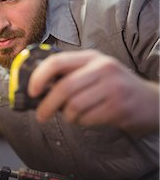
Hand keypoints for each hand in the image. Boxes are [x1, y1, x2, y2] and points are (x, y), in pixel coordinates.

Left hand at [28, 50, 158, 134]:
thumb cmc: (115, 86)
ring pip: (74, 105)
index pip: (57, 61)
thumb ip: (70, 74)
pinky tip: (86, 118)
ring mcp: (112, 87)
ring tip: (71, 115)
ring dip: (67, 115)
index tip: (32, 91)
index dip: (39, 77)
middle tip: (40, 115)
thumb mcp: (94, 71)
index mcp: (91, 57)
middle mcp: (102, 68)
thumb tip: (38, 87)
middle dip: (47, 104)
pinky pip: (87, 118)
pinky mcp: (119, 107)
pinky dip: (80, 122)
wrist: (152, 101)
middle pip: (64, 87)